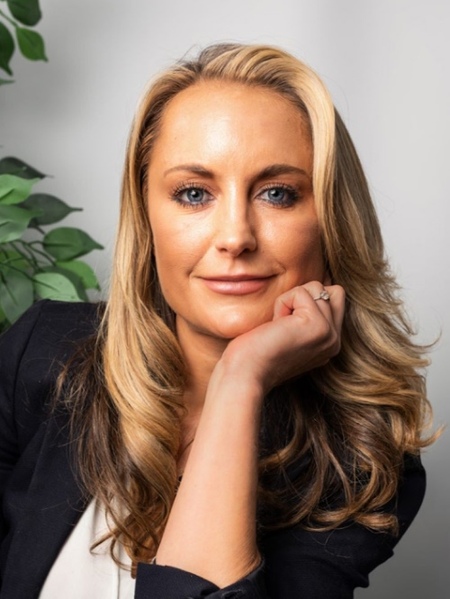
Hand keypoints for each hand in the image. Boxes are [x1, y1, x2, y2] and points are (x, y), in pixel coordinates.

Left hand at [221, 281, 344, 393]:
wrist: (245, 373)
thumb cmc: (255, 353)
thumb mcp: (289, 334)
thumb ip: (306, 317)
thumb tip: (312, 289)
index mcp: (330, 343)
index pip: (334, 300)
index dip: (305, 302)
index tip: (285, 326)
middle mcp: (335, 340)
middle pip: (333, 291)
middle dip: (304, 295)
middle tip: (284, 320)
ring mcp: (329, 334)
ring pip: (316, 288)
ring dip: (289, 300)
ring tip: (278, 326)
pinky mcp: (318, 326)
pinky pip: (300, 292)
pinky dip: (282, 303)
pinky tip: (275, 326)